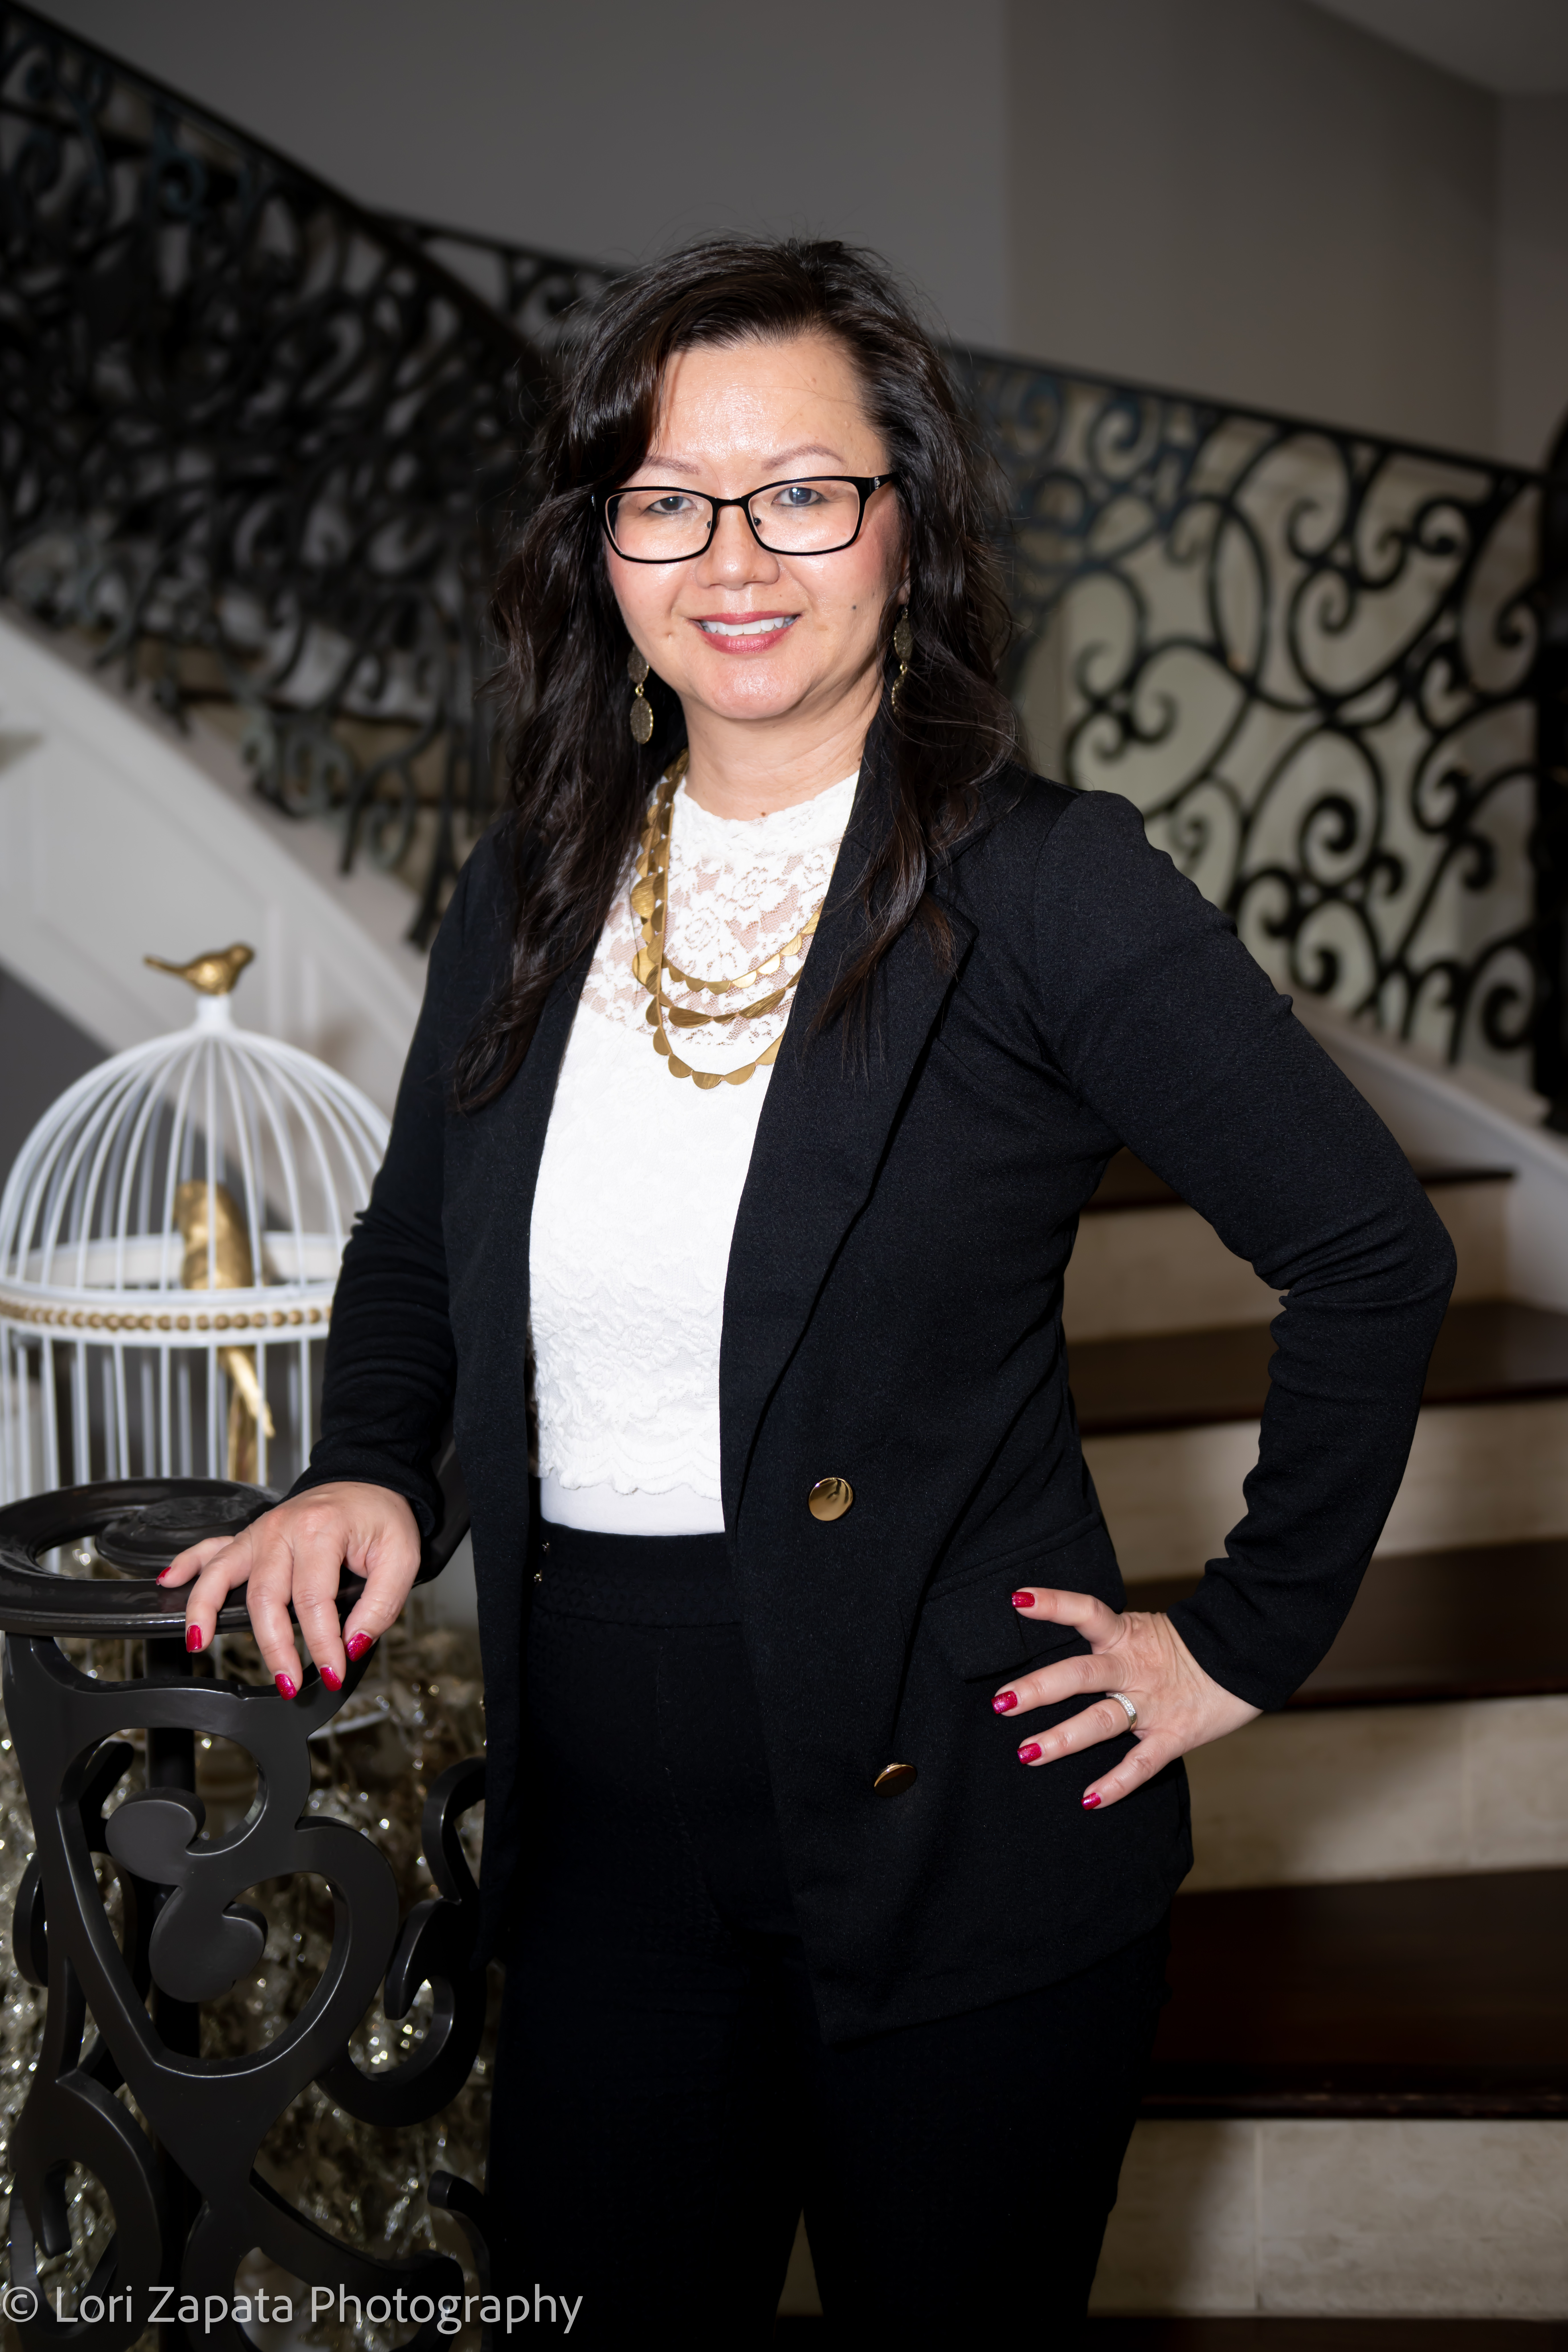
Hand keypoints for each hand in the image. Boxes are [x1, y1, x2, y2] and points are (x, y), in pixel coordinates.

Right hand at [157, 1482, 421, 1697]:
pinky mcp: (252, 1534)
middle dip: (274, 1646)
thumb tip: (353, 1644)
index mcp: (322, 1531)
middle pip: (266, 1597)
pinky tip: (171, 1583)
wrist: (370, 1481)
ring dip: (205, 1609)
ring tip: (199, 1642)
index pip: (314, 1601)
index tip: (332, 1672)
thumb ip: (381, 1605)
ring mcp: (262, 1530)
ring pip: (223, 1573)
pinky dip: (188, 1564)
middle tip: (288, 1682)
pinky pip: (212, 1547)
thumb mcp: (403, 1558)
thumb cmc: (382, 1517)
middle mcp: (283, 1529)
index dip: (322, 1645)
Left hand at [993, 1588, 1258, 1809]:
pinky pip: (1142, 1763)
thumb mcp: (1142, 1631)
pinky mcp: (1174, 1736)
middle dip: (1040, 1689)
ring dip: (1064, 1738)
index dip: (1054, 1604)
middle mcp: (1135, 1668)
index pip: (1087, 1611)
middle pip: (1083, 1674)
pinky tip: (1089, 1799)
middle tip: (1002, 1702)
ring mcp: (1153, 1704)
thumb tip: (1054, 1652)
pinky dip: (1117, 1783)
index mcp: (1126, 1636)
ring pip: (1103, 1720)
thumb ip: (1105, 1640)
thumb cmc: (1185, 1648)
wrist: (1245, 1658)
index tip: (1017, 1599)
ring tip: (1028, 1753)